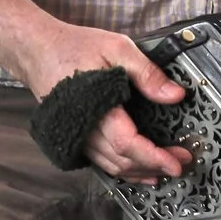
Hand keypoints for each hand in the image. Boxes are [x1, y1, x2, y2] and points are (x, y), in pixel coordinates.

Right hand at [16, 20, 190, 181]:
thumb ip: (147, 73)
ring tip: (165, 170)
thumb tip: (176, 95)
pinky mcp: (74, 135)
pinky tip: (138, 169)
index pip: (126, 143)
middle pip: (121, 160)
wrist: (37, 50)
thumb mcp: (118, 49)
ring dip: (139, 172)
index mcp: (96, 107)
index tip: (177, 163)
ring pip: (109, 165)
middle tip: (182, 164)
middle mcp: (82, 128)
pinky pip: (99, 160)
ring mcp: (75, 135)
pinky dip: (121, 168)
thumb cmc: (74, 47)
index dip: (154, 157)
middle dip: (154, 166)